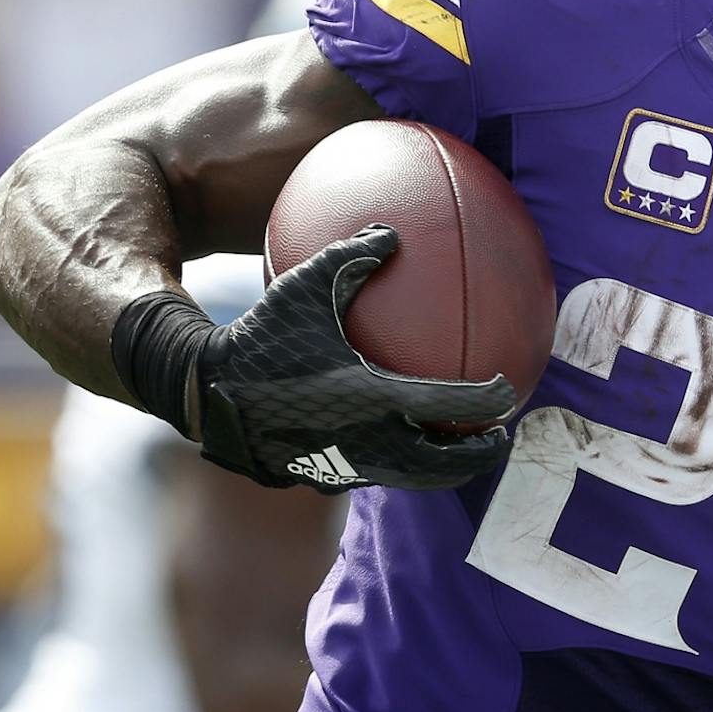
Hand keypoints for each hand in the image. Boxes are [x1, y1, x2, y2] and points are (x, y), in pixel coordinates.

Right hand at [196, 225, 515, 492]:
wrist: (204, 393)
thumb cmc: (258, 335)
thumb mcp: (301, 286)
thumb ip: (350, 257)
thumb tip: (391, 232)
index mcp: (372, 396)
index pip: (451, 406)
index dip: (488, 401)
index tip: (508, 390)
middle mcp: (367, 441)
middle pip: (446, 463)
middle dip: (481, 453)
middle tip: (499, 435)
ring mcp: (346, 466)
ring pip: (415, 480)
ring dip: (447, 468)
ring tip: (464, 449)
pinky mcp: (325, 478)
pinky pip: (380, 478)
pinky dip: (405, 468)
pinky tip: (408, 446)